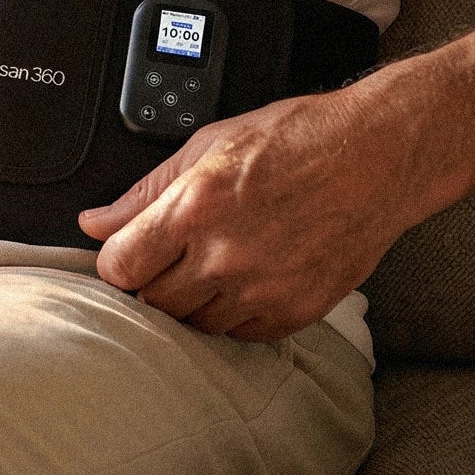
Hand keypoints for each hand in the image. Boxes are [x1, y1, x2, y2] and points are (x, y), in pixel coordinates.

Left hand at [79, 89, 408, 341]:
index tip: (125, 253)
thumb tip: (97, 222)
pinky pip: (240, 336)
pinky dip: (232, 316)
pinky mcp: (294, 312)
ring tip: (210, 264)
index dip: (116, 261)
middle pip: (153, 304)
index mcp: (196, 206)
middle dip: (151, 282)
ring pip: (194, 326)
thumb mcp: (210, 144)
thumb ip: (147, 190)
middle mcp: (225, 255)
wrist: (377, 158)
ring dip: (191, 303)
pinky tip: (243, 281)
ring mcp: (262, 290)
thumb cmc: (298, 138)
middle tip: (169, 257)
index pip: (121, 267)